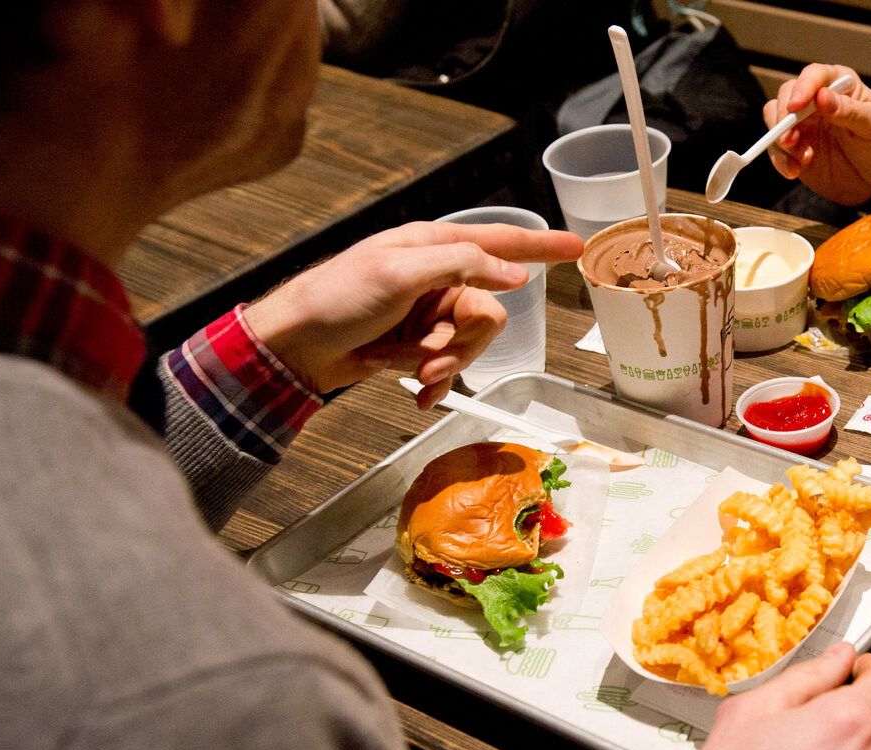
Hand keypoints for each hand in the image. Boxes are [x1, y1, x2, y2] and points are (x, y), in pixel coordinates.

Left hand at [242, 221, 582, 407]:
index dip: (540, 245)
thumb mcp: (399, 271)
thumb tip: (514, 275)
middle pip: (489, 311)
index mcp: (434, 245)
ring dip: (440, 362)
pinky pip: (450, 365)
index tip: (575, 248)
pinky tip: (412, 388)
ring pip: (470, 343)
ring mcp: (429, 313)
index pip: (502, 240)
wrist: (295, 348)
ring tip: (405, 367)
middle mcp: (437, 276)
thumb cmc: (335, 299)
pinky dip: (433, 380)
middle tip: (427, 355)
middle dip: (461, 342)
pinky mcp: (419, 344)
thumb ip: (461, 265)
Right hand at [764, 64, 870, 206]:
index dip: (802, 88)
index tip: (796, 107)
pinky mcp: (794, 146)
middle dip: (784, 117)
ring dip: (781, 139)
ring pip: (774, 118)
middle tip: (791, 140)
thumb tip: (822, 96)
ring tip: (803, 160)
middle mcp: (816, 99)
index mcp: (840, 85)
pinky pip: (775, 147)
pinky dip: (780, 159)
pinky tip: (794, 171)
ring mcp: (803, 122)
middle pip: (787, 94)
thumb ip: (850, 111)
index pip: (814, 75)